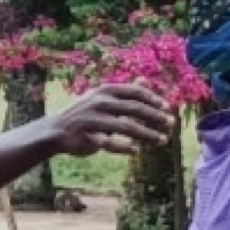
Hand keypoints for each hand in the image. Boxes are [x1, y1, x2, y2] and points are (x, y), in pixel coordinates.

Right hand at [50, 85, 173, 156]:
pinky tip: (135, 150)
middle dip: (155, 117)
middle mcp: (100, 102)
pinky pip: (109, 143)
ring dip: (147, 134)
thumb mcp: (103, 98)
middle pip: (134, 109)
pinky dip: (123, 147)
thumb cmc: (87, 114)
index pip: (134, 92)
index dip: (152, 99)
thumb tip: (144, 78)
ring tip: (163, 141)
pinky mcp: (88, 136)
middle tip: (171, 124)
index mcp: (105, 91)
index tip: (167, 107)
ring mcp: (93, 119)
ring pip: (126, 127)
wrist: (57, 130)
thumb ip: (125, 92)